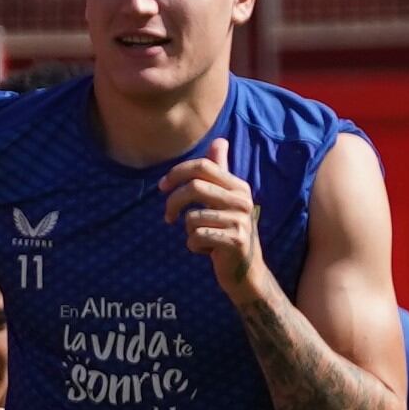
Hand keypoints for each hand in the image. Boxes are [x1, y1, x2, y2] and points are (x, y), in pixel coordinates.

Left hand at [165, 137, 271, 295]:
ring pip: (191, 218)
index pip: (202, 166)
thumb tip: (219, 140)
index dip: (176, 173)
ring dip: (187, 231)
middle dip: (173, 203)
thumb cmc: (229, 230)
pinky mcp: (235, 241)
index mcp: (238, 186)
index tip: (162, 187)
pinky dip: (193, 246)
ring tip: (201, 237)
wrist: (245, 269)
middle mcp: (242, 200)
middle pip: (194, 188)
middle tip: (168, 217)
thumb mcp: (226, 198)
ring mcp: (240, 220)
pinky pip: (196, 237)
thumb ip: (220, 171)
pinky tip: (207, 250)